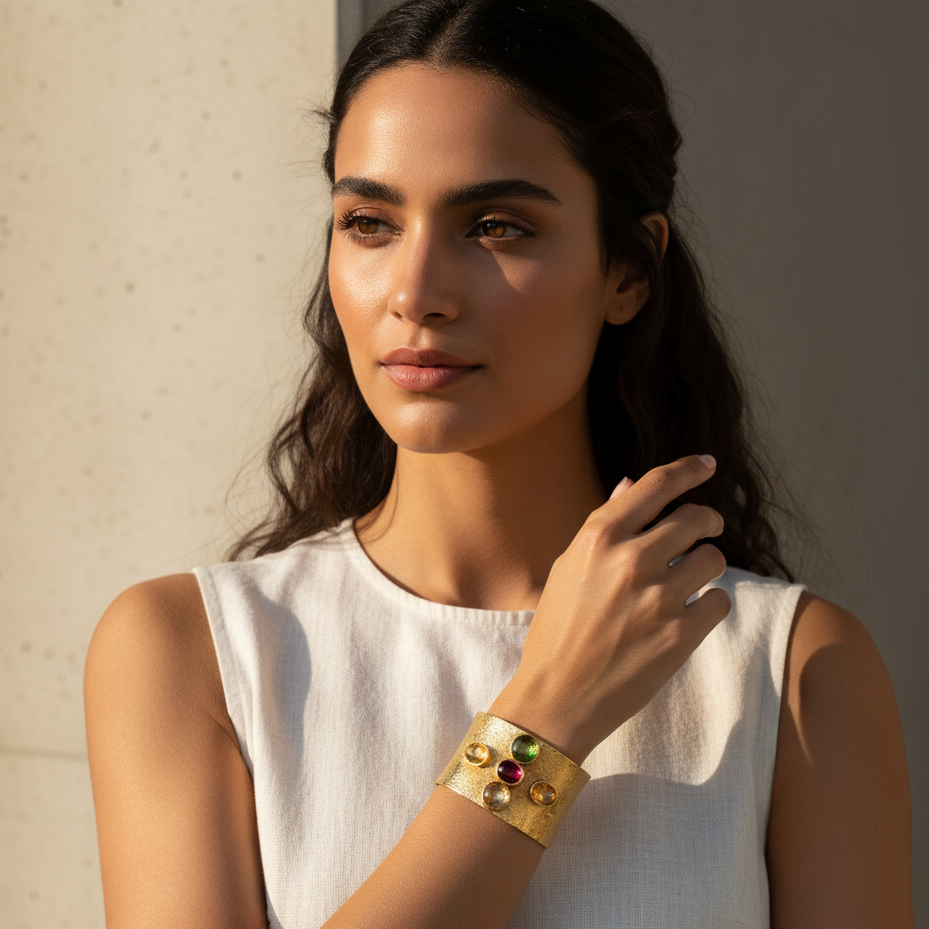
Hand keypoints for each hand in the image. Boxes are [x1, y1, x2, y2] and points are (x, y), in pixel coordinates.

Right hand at [490, 455, 730, 763]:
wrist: (557, 697)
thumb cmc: (556, 630)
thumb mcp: (568, 567)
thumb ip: (603, 524)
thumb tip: (632, 483)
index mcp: (599, 537)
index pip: (657, 485)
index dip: (690, 469)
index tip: (707, 465)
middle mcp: (631, 560)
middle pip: (695, 518)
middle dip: (707, 520)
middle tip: (707, 529)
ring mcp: (658, 598)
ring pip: (713, 558)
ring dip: (707, 564)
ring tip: (690, 579)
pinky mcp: (681, 636)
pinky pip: (719, 601)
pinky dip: (710, 603)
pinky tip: (690, 612)